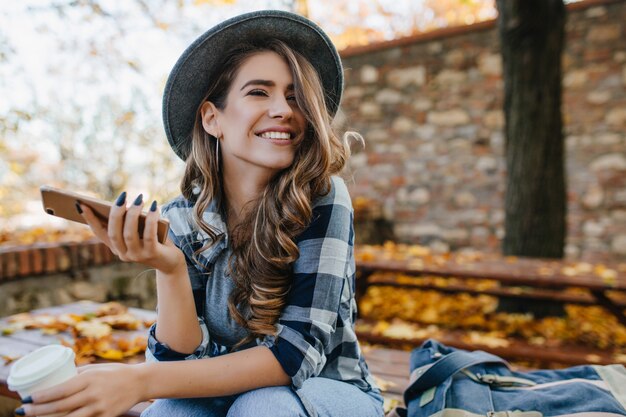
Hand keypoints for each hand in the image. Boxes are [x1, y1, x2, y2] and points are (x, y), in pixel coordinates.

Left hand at [17, 363, 146, 416]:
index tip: (27, 398)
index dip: (41, 396)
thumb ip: (76, 375)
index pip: (60, 390)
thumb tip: (54, 380)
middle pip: (60, 406)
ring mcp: (99, 408)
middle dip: (38, 410)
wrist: (139, 382)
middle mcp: (93, 394)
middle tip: (23, 410)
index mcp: (89, 379)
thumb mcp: (94, 369)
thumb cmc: (113, 373)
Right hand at [77, 192, 184, 274]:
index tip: (82, 204)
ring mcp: (137, 256)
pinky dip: (151, 219)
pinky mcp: (152, 254)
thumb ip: (131, 222)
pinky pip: (149, 235)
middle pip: (114, 232)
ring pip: (129, 234)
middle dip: (116, 213)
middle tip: (122, 197)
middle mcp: (124, 254)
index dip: (90, 219)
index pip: (99, 233)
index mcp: (117, 248)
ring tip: (139, 198)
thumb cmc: (154, 242)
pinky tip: (154, 207)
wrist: (171, 263)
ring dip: (133, 214)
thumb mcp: (140, 232)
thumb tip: (125, 204)